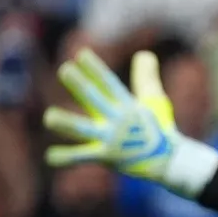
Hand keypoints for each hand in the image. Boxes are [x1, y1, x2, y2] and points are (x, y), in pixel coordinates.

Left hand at [43, 49, 184, 182]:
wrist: (169, 162)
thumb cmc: (159, 128)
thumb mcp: (155, 101)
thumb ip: (145, 77)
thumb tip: (144, 54)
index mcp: (128, 106)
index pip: (109, 84)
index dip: (95, 69)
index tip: (82, 54)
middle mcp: (119, 121)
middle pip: (96, 100)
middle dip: (81, 86)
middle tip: (65, 70)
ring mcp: (112, 140)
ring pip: (85, 130)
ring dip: (67, 124)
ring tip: (49, 118)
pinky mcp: (107, 158)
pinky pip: (83, 157)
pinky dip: (67, 158)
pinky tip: (50, 157)